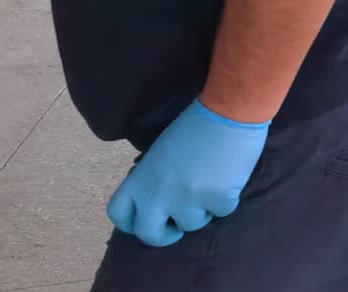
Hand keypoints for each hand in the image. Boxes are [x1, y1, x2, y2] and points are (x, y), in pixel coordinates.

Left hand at [106, 100, 267, 246]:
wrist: (228, 113)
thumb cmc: (194, 126)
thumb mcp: (160, 153)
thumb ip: (152, 178)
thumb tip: (157, 199)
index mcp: (140, 179)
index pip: (119, 213)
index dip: (133, 222)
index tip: (147, 220)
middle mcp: (158, 195)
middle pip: (149, 234)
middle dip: (164, 236)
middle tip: (176, 228)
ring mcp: (187, 200)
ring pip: (191, 224)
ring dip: (202, 211)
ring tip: (210, 187)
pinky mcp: (217, 200)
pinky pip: (221, 212)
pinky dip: (226, 199)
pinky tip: (228, 178)